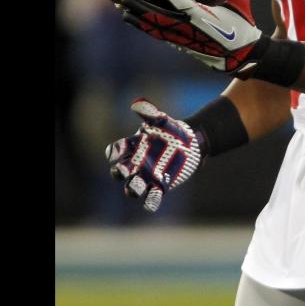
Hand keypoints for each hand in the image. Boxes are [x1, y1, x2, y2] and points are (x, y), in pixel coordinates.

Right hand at [105, 98, 201, 212]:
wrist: (190, 143)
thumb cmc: (172, 130)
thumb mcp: (161, 120)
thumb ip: (149, 113)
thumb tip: (138, 103)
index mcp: (133, 147)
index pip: (116, 151)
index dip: (114, 152)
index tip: (115, 152)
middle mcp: (136, 164)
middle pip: (120, 172)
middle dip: (119, 172)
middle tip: (123, 170)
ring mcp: (146, 177)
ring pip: (132, 188)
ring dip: (132, 189)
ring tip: (137, 186)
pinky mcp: (160, 187)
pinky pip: (151, 198)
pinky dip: (150, 201)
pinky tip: (152, 200)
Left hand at [120, 0, 264, 74]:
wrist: (242, 56)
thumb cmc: (242, 27)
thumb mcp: (241, 3)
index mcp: (204, 17)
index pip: (182, 2)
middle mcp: (190, 29)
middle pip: (160, 18)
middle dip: (141, 8)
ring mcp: (184, 39)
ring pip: (157, 29)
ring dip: (139, 21)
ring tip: (123, 11)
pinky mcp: (182, 46)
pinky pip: (161, 36)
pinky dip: (148, 29)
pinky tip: (138, 23)